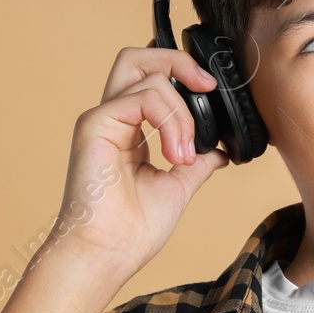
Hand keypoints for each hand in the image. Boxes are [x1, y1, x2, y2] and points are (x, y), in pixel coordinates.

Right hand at [51, 47, 230, 278]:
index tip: (212, 95)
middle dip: (178, 61)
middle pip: (139, 58)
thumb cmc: (132, 230)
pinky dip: (168, 119)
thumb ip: (197, 162)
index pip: (152, 79)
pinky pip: (140, 97)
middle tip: (206, 88)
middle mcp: (114, 119)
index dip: (184, 76)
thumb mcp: (178, 186)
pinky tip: (175, 154)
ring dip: (181, 111)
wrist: (109, 254)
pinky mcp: (95, 124)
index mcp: (129, 130)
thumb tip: (218, 150)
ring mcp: (102, 119)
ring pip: (146, 73)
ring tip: (184, 153)